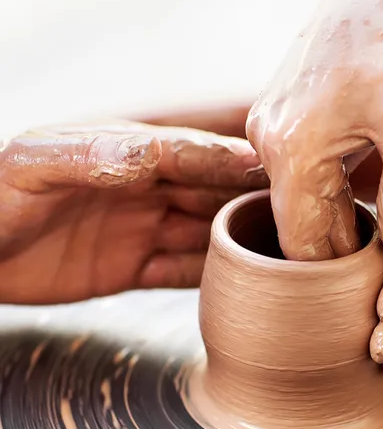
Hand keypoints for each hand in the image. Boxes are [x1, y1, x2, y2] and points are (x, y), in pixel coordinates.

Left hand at [0, 119, 266, 303]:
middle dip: (252, 194)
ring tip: (285, 245)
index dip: (233, 156)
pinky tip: (243, 279)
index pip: (191, 149)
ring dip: (241, 236)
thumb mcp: (33, 165)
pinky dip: (213, 275)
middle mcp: (142, 187)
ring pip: (206, 230)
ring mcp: (140, 228)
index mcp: (124, 150)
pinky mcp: (132, 266)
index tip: (278, 166)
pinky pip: (183, 270)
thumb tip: (148, 152)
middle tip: (302, 206)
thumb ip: (91, 154)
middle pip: (210, 189)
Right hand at [247, 0, 382, 260]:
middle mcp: (268, 143)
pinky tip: (360, 191)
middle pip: (297, 225)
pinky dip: (328, 191)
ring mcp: (269, 128)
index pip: (302, 243)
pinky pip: (300, 173)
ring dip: (334, 218)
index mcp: (291, 150)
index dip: (335, 271)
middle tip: (381, 262)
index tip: (371, 283)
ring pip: (298, 200)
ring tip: (377, 228)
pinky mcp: (281, 118)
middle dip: (337, 247)